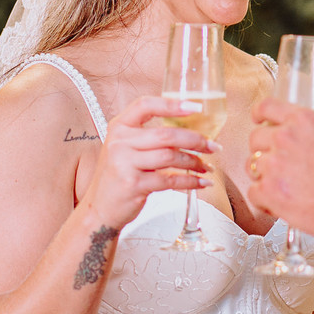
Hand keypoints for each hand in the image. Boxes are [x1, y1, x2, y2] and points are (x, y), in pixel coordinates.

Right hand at [79, 96, 218, 227]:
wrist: (99, 208)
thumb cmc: (119, 176)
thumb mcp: (125, 148)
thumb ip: (149, 136)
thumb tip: (191, 129)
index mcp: (119, 127)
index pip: (145, 105)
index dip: (172, 104)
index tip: (196, 107)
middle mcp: (119, 142)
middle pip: (166, 135)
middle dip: (196, 140)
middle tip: (213, 146)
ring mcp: (125, 164)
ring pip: (171, 157)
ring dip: (195, 162)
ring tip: (207, 167)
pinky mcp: (133, 185)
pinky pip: (170, 179)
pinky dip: (190, 181)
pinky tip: (201, 182)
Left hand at [247, 97, 313, 235]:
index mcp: (305, 121)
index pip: (268, 106)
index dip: (259, 114)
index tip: (257, 119)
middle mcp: (286, 138)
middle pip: (256, 137)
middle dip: (264, 150)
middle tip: (277, 162)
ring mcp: (274, 164)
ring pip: (252, 165)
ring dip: (264, 175)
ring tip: (284, 186)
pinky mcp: (269, 191)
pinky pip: (253, 191)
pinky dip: (263, 199)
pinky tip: (279, 203)